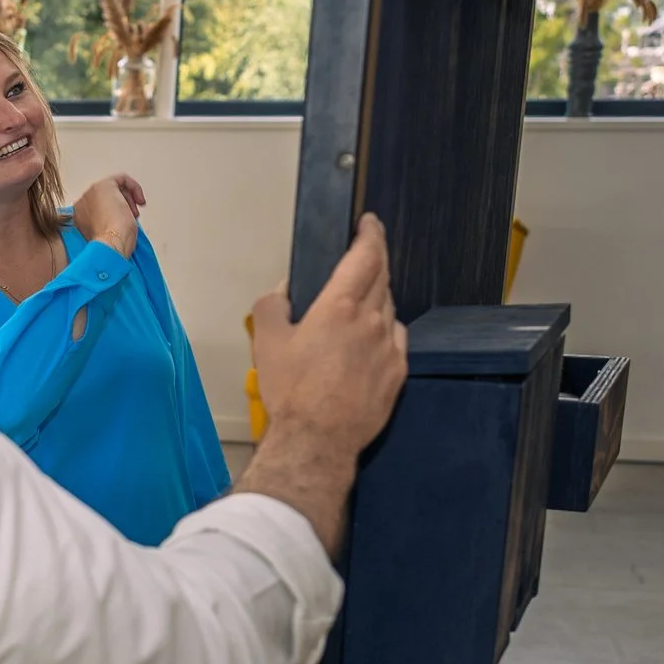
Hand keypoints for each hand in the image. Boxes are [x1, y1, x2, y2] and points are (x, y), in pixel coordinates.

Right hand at [72, 175, 143, 256]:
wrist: (108, 244)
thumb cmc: (110, 245)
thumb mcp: (107, 235)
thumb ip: (107, 224)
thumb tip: (118, 220)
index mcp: (79, 217)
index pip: (100, 208)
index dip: (115, 213)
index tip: (125, 222)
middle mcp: (82, 204)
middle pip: (107, 197)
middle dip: (123, 205)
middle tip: (133, 216)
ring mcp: (90, 194)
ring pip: (114, 189)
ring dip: (128, 199)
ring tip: (134, 214)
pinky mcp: (103, 185)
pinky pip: (121, 179)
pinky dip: (134, 187)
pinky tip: (140, 200)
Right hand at [251, 213, 405, 453]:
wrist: (317, 439)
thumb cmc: (290, 391)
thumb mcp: (266, 342)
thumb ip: (272, 306)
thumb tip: (283, 292)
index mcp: (339, 307)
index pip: (364, 257)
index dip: (370, 234)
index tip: (369, 223)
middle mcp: (371, 320)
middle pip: (381, 278)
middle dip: (375, 260)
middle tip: (366, 253)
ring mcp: (389, 346)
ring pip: (389, 308)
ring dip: (377, 297)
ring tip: (360, 304)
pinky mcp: (398, 372)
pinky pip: (395, 339)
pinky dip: (385, 330)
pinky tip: (370, 340)